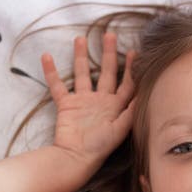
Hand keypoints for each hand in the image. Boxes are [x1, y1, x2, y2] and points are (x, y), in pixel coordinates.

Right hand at [41, 33, 135, 169]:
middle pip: (106, 72)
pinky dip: (51, 72)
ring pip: (82, 74)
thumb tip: (144, 92)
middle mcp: (100, 101)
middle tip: (110, 35)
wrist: (75, 157)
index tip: (135, 52)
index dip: (132, 69)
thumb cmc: (100, 146)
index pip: (127, 84)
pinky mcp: (66, 105)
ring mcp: (82, 101)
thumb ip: (131, 110)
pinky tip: (47, 57)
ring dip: (81, 57)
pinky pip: (57, 86)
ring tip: (80, 39)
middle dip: (109, 54)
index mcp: (116, 106)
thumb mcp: (120, 129)